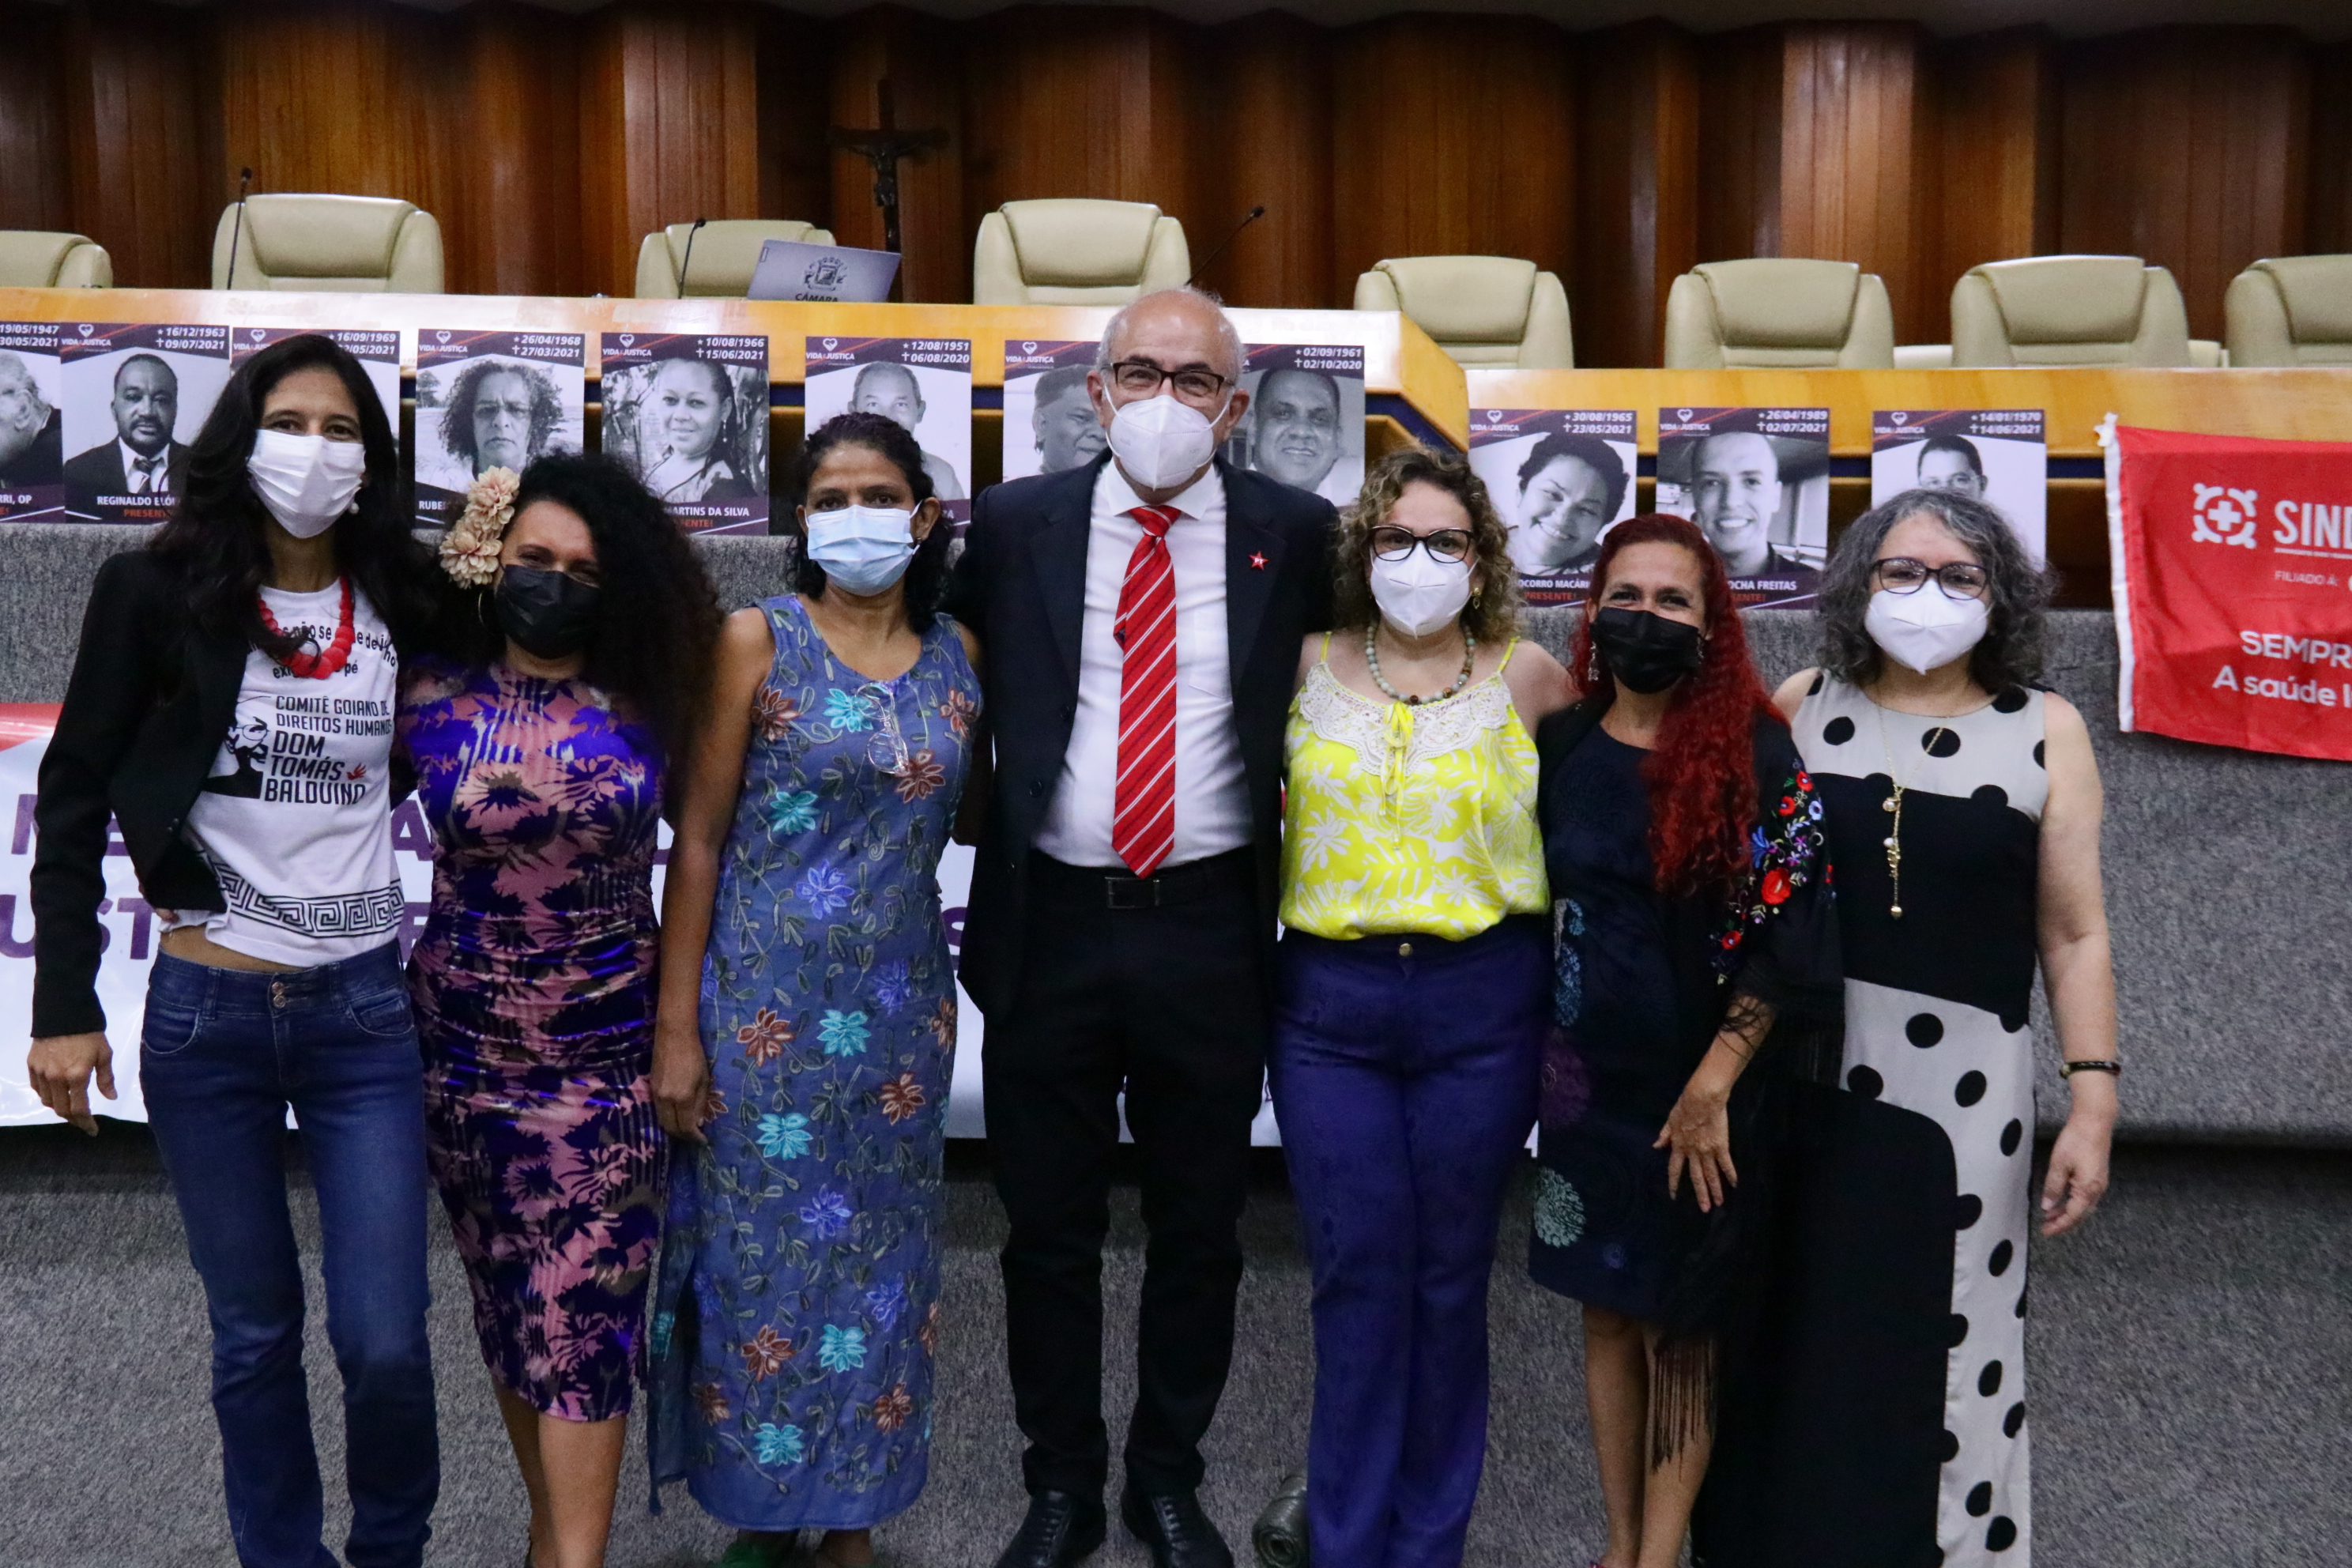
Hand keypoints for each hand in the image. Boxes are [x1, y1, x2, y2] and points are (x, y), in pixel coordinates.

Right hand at [28, 1032, 115, 1134]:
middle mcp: (56, 1078)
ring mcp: (41, 1072)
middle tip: (83, 1122)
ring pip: (47, 1101)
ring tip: (71, 1108)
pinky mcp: (32, 1065)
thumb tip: (111, 1098)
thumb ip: (106, 1078)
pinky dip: (46, 1096)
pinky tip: (56, 1094)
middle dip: (74, 1120)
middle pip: (62, 1110)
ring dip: (59, 1109)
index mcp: (77, 1076)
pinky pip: (37, 1089)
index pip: (80, 1109)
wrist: (63, 1012)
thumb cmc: (89, 1032)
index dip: (87, 1123)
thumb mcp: (104, 1053)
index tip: (93, 1130)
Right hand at [651, 1023, 712, 1144]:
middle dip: (682, 1136)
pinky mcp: (651, 1088)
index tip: (703, 1141)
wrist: (674, 1035)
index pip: (686, 1127)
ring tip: (686, 1129)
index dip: (694, 1137)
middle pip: (670, 1128)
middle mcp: (666, 1099)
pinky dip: (667, 1117)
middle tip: (694, 1138)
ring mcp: (656, 1094)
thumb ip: (700, 1103)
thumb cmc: (695, 1055)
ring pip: (662, 1120)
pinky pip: (658, 1110)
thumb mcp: (704, 1080)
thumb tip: (698, 1122)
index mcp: (682, 1097)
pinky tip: (676, 1116)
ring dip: (673, 1128)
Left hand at [1655, 1079, 1735, 1212]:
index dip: (1674, 1183)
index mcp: (1679, 1146)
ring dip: (1715, 1190)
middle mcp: (1692, 1152)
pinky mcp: (1721, 1145)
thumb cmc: (1685, 1106)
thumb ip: (1665, 1135)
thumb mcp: (1670, 1120)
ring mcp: (1707, 1150)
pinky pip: (1726, 1163)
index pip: (1674, 1169)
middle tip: (1704, 1209)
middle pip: (1696, 1177)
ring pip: (1711, 1174)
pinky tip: (1735, 1184)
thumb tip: (1656, 1146)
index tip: (1674, 1195)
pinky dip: (1730, 1174)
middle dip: (1700, 1194)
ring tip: (1719, 1203)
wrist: (1701, 1098)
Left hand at [2040, 1109, 2111, 1236]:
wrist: (2095, 1122)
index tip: (2045, 1232)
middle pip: (2080, 1215)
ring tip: (2050, 1216)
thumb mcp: (2059, 1164)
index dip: (2058, 1225)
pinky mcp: (2097, 1176)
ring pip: (2083, 1206)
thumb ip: (2053, 1187)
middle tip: (2046, 1228)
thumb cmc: (2077, 1140)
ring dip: (2068, 1213)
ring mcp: (2099, 1183)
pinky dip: (2073, 1203)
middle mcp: (2097, 1190)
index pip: (2072, 1216)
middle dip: (2063, 1223)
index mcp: (2088, 1190)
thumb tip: (2047, 1206)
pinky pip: (2085, 1197)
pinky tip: (2061, 1200)